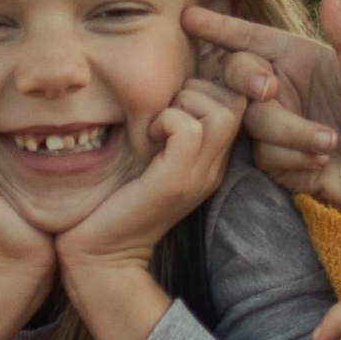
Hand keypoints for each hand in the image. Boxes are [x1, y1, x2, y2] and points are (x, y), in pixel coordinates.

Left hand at [56, 77, 240, 283]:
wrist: (102, 254)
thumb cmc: (117, 199)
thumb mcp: (151, 155)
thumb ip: (168, 126)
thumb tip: (169, 84)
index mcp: (212, 160)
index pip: (238, 101)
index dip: (210, 85)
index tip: (174, 99)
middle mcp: (214, 167)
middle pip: (235, 101)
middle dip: (198, 89)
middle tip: (165, 111)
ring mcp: (199, 176)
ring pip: (220, 111)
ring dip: (183, 104)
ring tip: (157, 125)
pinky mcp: (176, 182)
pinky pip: (189, 129)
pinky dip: (166, 120)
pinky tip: (147, 138)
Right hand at [183, 0, 340, 216]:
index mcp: (296, 58)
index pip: (249, 38)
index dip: (219, 27)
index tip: (189, 16)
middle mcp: (278, 88)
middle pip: (237, 75)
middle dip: (247, 78)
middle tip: (269, 88)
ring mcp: (273, 125)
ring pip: (254, 121)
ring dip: (294, 133)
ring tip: (330, 142)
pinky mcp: (273, 160)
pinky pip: (266, 155)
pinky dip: (296, 158)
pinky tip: (321, 163)